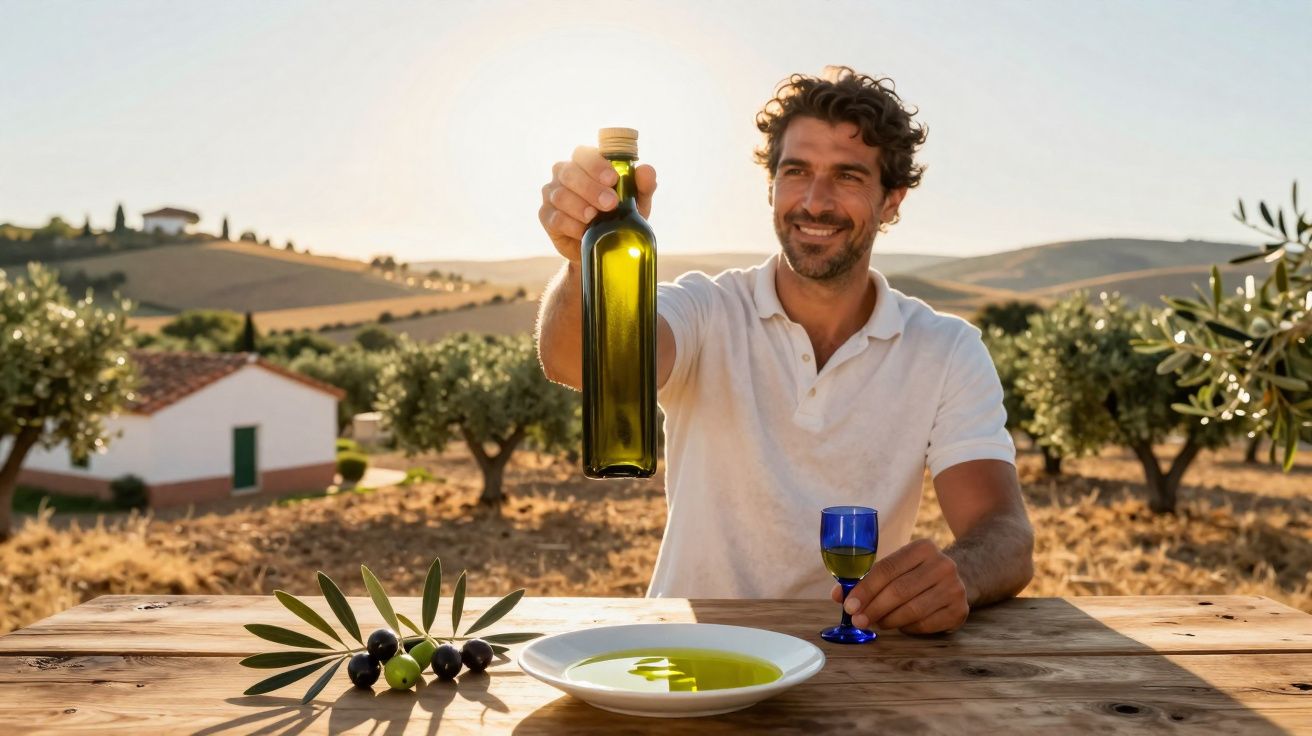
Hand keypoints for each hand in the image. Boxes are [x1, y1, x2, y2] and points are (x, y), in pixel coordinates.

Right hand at [538, 146, 656, 262]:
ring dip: (579, 206)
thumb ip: (643, 186)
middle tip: (610, 203)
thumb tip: (646, 170)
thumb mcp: (637, 203)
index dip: (596, 164)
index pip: (583, 154)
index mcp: (585, 164)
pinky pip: (555, 218)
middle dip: (590, 187)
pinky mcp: (546, 217)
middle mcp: (564, 174)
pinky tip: (583, 231)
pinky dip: (570, 224)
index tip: (613, 179)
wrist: (603, 247)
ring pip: (560, 195)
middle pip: (569, 172)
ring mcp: (552, 194)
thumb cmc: (619, 216)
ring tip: (594, 217)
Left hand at [830, 539, 968, 634]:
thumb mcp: (895, 568)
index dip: (865, 589)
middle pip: (899, 590)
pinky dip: (907, 627)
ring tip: (876, 623)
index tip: (849, 605)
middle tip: (857, 620)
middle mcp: (943, 565)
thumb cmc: (916, 574)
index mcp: (923, 548)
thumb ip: (866, 579)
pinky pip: (925, 624)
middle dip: (873, 608)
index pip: (887, 569)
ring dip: (888, 620)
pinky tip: (899, 625)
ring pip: (912, 610)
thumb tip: (837, 595)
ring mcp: (955, 588)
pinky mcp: (960, 610)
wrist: (959, 579)